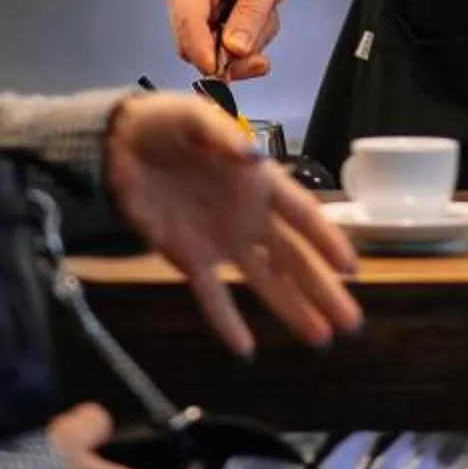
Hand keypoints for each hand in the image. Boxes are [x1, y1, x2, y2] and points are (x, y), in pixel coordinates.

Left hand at [106, 94, 362, 353]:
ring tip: (319, 339)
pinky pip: (212, 295)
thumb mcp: (194, 119)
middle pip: (293, 258)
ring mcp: (221, 241)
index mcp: (259, 181)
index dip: (327, 241)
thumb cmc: (163, 124)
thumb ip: (224, 138)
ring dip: (291, 309)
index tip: (351, 270)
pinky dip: (227, 322)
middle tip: (350, 322)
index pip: (302, 216)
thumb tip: (254, 157)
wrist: (117, 146)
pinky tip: (244, 349)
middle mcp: (249, 217)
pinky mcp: (188, 258)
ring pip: (264, 282)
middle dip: (322, 289)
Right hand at [160, 0, 309, 78]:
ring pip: (206, 48)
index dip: (204, 53)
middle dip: (229, 56)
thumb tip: (235, 50)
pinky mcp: (201, 12)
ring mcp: (188, 1)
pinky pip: (217, 42)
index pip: (187, 21)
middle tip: (262, 59)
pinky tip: (259, 19)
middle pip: (191, 42)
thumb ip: (253, 10)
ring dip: (242, 46)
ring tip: (267, 18)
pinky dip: (243, 40)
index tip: (226, 75)